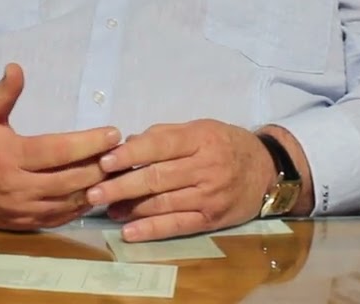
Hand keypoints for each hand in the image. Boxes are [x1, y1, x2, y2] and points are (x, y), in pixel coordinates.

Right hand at [0, 62, 121, 230]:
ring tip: (119, 173)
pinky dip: (80, 207)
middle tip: (126, 154)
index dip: (89, 143)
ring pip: (68, 203)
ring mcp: (19, 210)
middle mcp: (16, 187)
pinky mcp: (21, 224)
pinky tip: (97, 193)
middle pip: (70, 180)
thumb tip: (16, 67)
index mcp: (8, 157)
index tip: (114, 133)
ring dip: (96, 189)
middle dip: (101, 167)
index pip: (58, 151)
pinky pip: (58, 218)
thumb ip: (2, 94)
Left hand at [85, 119, 274, 241]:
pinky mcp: (211, 219)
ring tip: (106, 208)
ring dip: (131, 207)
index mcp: (200, 139)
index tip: (104, 161)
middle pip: (157, 177)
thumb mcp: (200, 128)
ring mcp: (209, 196)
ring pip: (164, 203)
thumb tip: (128, 144)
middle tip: (93, 191)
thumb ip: (165, 135)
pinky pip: (177, 226)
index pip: (160, 145)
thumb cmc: (226, 144)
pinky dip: (152, 229)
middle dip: (122, 185)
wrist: (266, 171)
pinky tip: (129, 231)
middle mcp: (205, 167)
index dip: (130, 154)